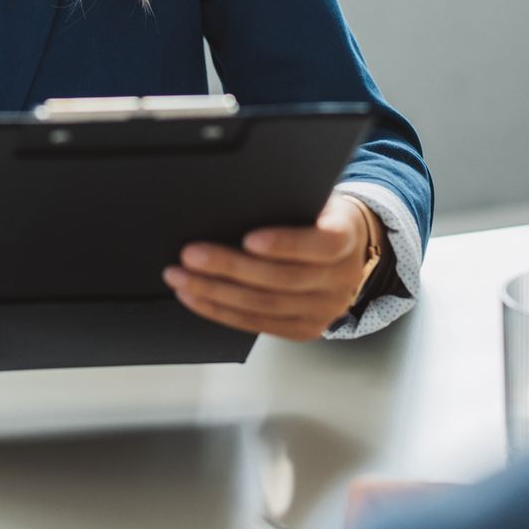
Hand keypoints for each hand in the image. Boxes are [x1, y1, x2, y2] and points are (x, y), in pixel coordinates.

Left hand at [164, 195, 376, 341]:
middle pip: (282, 279)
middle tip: (191, 255)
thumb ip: (286, 203)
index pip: (322, 245)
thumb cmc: (318, 216)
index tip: (249, 238)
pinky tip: (196, 297)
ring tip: (181, 277)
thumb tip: (231, 201)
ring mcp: (324, 310)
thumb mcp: (314, 200)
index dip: (286, 244)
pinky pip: (257, 324)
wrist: (346, 248)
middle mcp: (340, 280)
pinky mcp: (304, 329)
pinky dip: (221, 311)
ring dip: (216, 293)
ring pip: (265, 305)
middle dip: (230, 268)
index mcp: (347, 239)